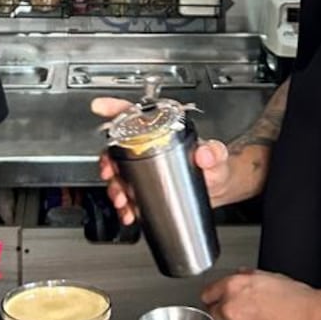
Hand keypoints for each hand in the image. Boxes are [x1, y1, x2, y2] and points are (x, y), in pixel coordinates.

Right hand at [92, 96, 231, 225]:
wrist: (220, 190)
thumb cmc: (218, 167)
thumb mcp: (217, 157)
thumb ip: (214, 152)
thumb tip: (205, 153)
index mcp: (165, 132)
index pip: (138, 115)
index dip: (116, 109)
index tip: (100, 107)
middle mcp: (152, 148)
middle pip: (120, 148)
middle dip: (109, 161)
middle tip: (111, 174)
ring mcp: (148, 168)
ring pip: (120, 173)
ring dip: (115, 187)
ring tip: (122, 200)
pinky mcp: (148, 187)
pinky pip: (129, 194)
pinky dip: (124, 205)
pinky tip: (128, 213)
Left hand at [201, 269, 320, 319]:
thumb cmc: (301, 301)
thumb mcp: (272, 278)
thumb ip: (248, 277)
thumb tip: (239, 276)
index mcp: (234, 285)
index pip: (207, 295)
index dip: (216, 301)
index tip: (220, 306)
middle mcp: (230, 306)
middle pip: (213, 316)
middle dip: (225, 319)